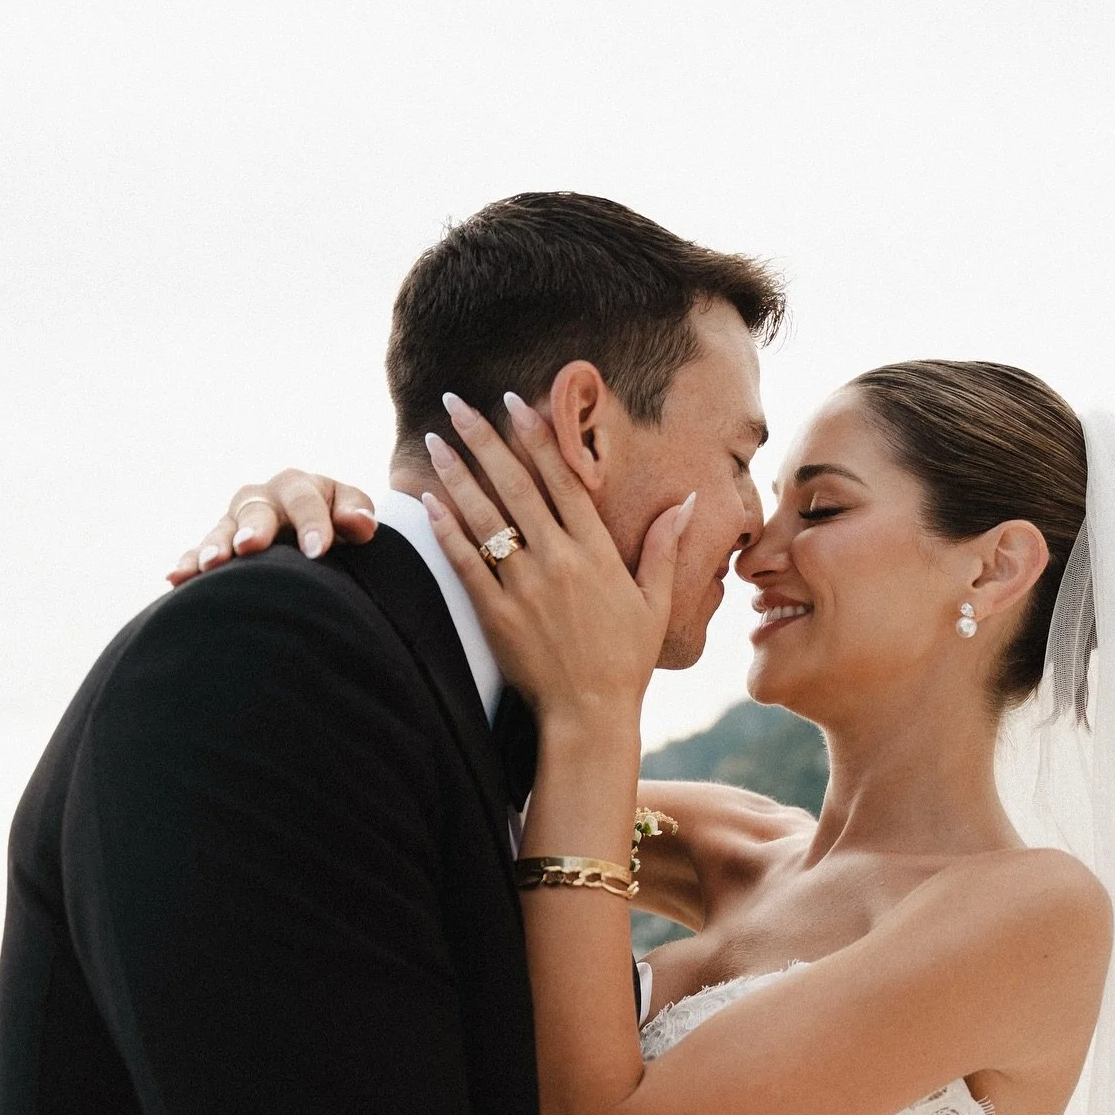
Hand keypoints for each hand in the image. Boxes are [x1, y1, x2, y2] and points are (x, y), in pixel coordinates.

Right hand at [166, 471, 376, 584]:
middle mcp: (261, 499)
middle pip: (255, 510)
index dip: (312, 524)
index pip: (305, 501)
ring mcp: (235, 521)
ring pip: (223, 530)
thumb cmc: (336, 522)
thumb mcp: (349, 510)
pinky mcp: (218, 544)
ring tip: (213, 566)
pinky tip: (177, 578)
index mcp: (298, 486)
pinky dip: (188, 564)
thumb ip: (356, 512)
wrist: (311, 529)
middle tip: (252, 547)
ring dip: (217, 547)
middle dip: (254, 528)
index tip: (318, 552)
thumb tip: (360, 524)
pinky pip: (198, 552)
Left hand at [420, 392, 692, 726]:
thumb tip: (685, 499)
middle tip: (454, 404)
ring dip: (456, 474)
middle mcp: (558, 561)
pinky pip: (465, 562)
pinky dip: (445, 529)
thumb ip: (664, 547)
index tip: (514, 401)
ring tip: (434, 440)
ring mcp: (524, 587)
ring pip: (484, 517)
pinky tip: (428, 500)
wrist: (590, 713)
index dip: (536, 436)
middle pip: (514, 486)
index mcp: (596, 552)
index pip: (563, 479)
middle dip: (482, 439)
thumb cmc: (625, 661)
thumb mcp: (655, 603)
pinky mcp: (496, 614)